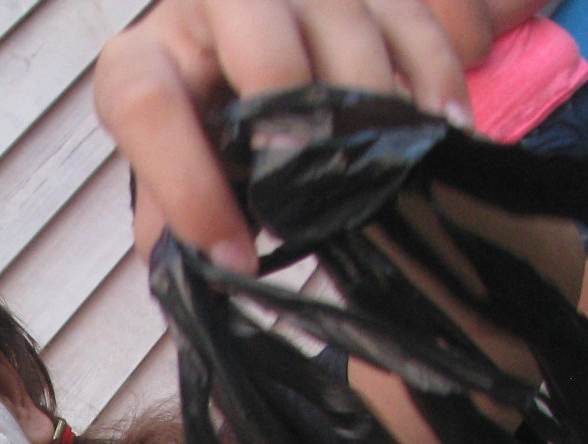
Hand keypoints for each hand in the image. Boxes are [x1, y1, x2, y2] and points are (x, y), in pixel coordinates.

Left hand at [94, 0, 472, 270]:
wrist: (235, 47)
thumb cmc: (200, 121)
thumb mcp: (171, 165)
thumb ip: (171, 217)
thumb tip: (199, 273)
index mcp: (144, 58)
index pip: (150, 106)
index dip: (190, 186)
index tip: (234, 257)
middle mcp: (213, 0)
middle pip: (259, 38)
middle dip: (292, 115)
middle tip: (317, 185)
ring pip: (346, 22)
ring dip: (373, 104)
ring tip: (390, 169)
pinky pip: (411, 16)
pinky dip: (434, 73)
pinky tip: (443, 129)